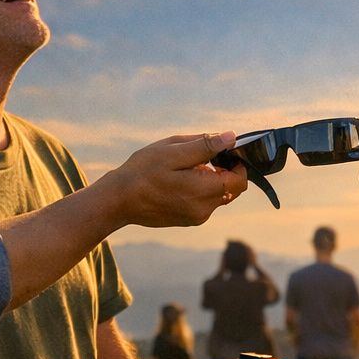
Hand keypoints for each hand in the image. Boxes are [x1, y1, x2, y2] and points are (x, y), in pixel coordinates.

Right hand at [103, 132, 248, 227]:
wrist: (118, 200)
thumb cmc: (142, 172)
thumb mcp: (172, 151)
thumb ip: (205, 145)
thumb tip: (231, 138)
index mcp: (204, 191)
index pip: (240, 181)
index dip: (237, 164)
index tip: (223, 152)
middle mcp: (204, 209)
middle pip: (231, 189)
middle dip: (223, 171)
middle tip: (200, 158)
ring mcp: (196, 217)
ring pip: (218, 195)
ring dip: (210, 180)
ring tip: (184, 169)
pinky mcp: (188, 220)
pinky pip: (205, 202)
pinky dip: (200, 190)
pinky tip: (178, 181)